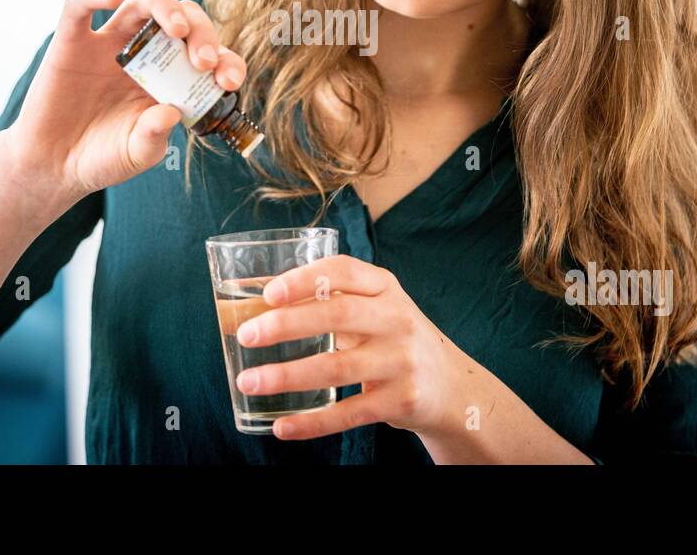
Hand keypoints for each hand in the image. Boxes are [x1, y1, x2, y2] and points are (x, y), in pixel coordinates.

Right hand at [1, 0, 247, 199]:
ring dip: (164, 7)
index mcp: (169, 77)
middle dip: (201, 32)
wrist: (52, 166)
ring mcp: (108, 44)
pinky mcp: (72, 43)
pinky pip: (79, 7)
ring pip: (141, 3)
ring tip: (177, 28)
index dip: (225, 61)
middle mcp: (144, 54)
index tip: (229, 81)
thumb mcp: (137, 154)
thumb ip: (154, 136)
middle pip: (180, 20)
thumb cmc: (101, 157)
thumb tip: (170, 112)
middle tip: (204, 60)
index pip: (206, 53)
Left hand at [232, 255, 465, 439]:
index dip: (304, 279)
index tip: (269, 292)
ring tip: (250, 382)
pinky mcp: (402, 400)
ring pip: (337, 367)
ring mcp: (402, 361)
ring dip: (286, 376)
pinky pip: (350, 413)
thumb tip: (257, 305)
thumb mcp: (376, 309)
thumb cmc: (394, 340)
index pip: (343, 271)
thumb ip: (331, 302)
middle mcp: (397, 319)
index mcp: (385, 287)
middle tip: (246, 335)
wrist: (451, 387)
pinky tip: (283, 426)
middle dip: (286, 324)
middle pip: (337, 315)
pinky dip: (313, 422)